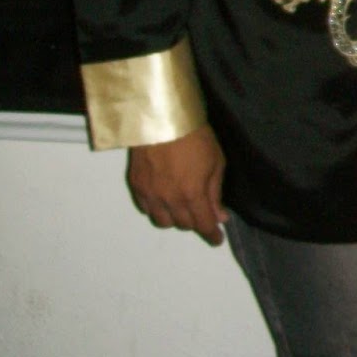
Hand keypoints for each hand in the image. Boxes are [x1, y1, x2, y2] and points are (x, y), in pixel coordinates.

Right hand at [126, 124, 226, 245]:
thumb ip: (215, 192)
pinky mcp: (136, 185)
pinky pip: (146, 208)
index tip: (216, 238)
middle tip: (202, 212)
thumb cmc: (194, 135)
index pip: (203, 224)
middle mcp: (169, 198)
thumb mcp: (215, 161)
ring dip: (175, 218)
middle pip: (183, 225)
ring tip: (181, 206)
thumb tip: (219, 215)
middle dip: (196, 222)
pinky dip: (156, 208)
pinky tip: (163, 198)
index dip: (212, 234)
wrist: (163, 117)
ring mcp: (150, 193)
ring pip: (162, 221)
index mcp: (192, 193)